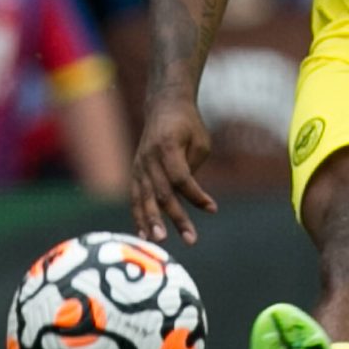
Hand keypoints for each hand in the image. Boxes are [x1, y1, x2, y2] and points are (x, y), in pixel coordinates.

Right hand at [131, 97, 216, 244]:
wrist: (164, 107)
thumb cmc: (189, 126)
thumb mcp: (200, 143)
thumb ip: (192, 170)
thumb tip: (189, 199)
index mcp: (167, 147)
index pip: (181, 178)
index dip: (196, 195)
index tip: (213, 209)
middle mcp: (149, 158)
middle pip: (161, 192)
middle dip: (175, 217)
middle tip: (189, 238)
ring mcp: (139, 165)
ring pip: (144, 198)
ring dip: (152, 221)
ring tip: (160, 241)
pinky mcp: (135, 171)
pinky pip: (135, 197)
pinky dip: (139, 215)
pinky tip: (144, 234)